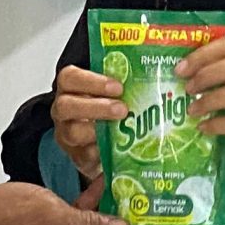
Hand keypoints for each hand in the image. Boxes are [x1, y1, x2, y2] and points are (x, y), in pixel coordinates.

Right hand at [50, 64, 124, 188]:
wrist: (99, 141)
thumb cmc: (106, 109)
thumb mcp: (111, 90)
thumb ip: (125, 80)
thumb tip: (160, 66)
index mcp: (71, 89)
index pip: (70, 78)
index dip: (92, 81)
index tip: (117, 87)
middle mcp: (64, 111)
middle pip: (65, 105)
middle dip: (96, 106)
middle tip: (123, 109)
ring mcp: (68, 135)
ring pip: (73, 132)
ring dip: (98, 131)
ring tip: (121, 130)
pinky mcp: (78, 157)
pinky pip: (86, 156)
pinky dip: (104, 154)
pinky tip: (122, 151)